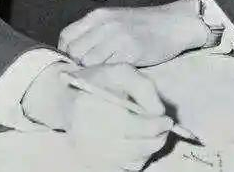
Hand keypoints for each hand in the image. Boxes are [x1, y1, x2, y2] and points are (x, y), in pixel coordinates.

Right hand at [21, 62, 171, 170]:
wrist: (66, 99)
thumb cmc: (97, 81)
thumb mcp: (121, 71)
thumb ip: (144, 87)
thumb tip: (160, 113)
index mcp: (89, 105)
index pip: (128, 124)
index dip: (154, 125)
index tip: (168, 120)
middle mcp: (85, 134)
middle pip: (132, 147)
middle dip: (156, 139)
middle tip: (165, 128)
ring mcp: (87, 152)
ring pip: (130, 161)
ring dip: (149, 149)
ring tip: (154, 135)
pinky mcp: (91, 163)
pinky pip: (123, 168)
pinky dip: (137, 158)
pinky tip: (138, 143)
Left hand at [58, 0, 208, 66]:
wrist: (175, 23)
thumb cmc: (144, 24)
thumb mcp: (114, 21)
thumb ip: (94, 33)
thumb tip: (74, 56)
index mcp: (98, 16)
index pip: (66, 37)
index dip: (66, 53)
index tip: (74, 64)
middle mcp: (105, 25)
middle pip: (75, 52)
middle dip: (78, 66)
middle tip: (88, 74)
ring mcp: (118, 37)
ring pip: (89, 62)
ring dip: (92, 73)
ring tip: (101, 77)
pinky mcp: (132, 51)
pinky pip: (110, 68)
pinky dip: (108, 75)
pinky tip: (114, 76)